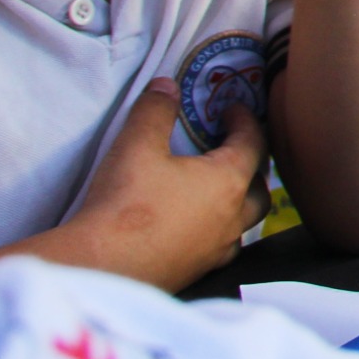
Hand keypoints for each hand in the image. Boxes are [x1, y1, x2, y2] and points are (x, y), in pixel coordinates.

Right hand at [0, 77, 271, 291]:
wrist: (98, 268)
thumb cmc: (124, 203)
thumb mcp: (137, 145)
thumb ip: (156, 110)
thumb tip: (167, 85)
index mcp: (228, 182)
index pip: (253, 143)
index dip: (245, 120)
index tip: (231, 109)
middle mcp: (232, 219)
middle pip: (259, 188)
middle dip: (251, 164)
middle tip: (231, 147)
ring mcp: (216, 251)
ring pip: (243, 222)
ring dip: (238, 201)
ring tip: (216, 188)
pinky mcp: (196, 273)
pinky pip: (220, 247)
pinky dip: (217, 229)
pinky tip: (196, 227)